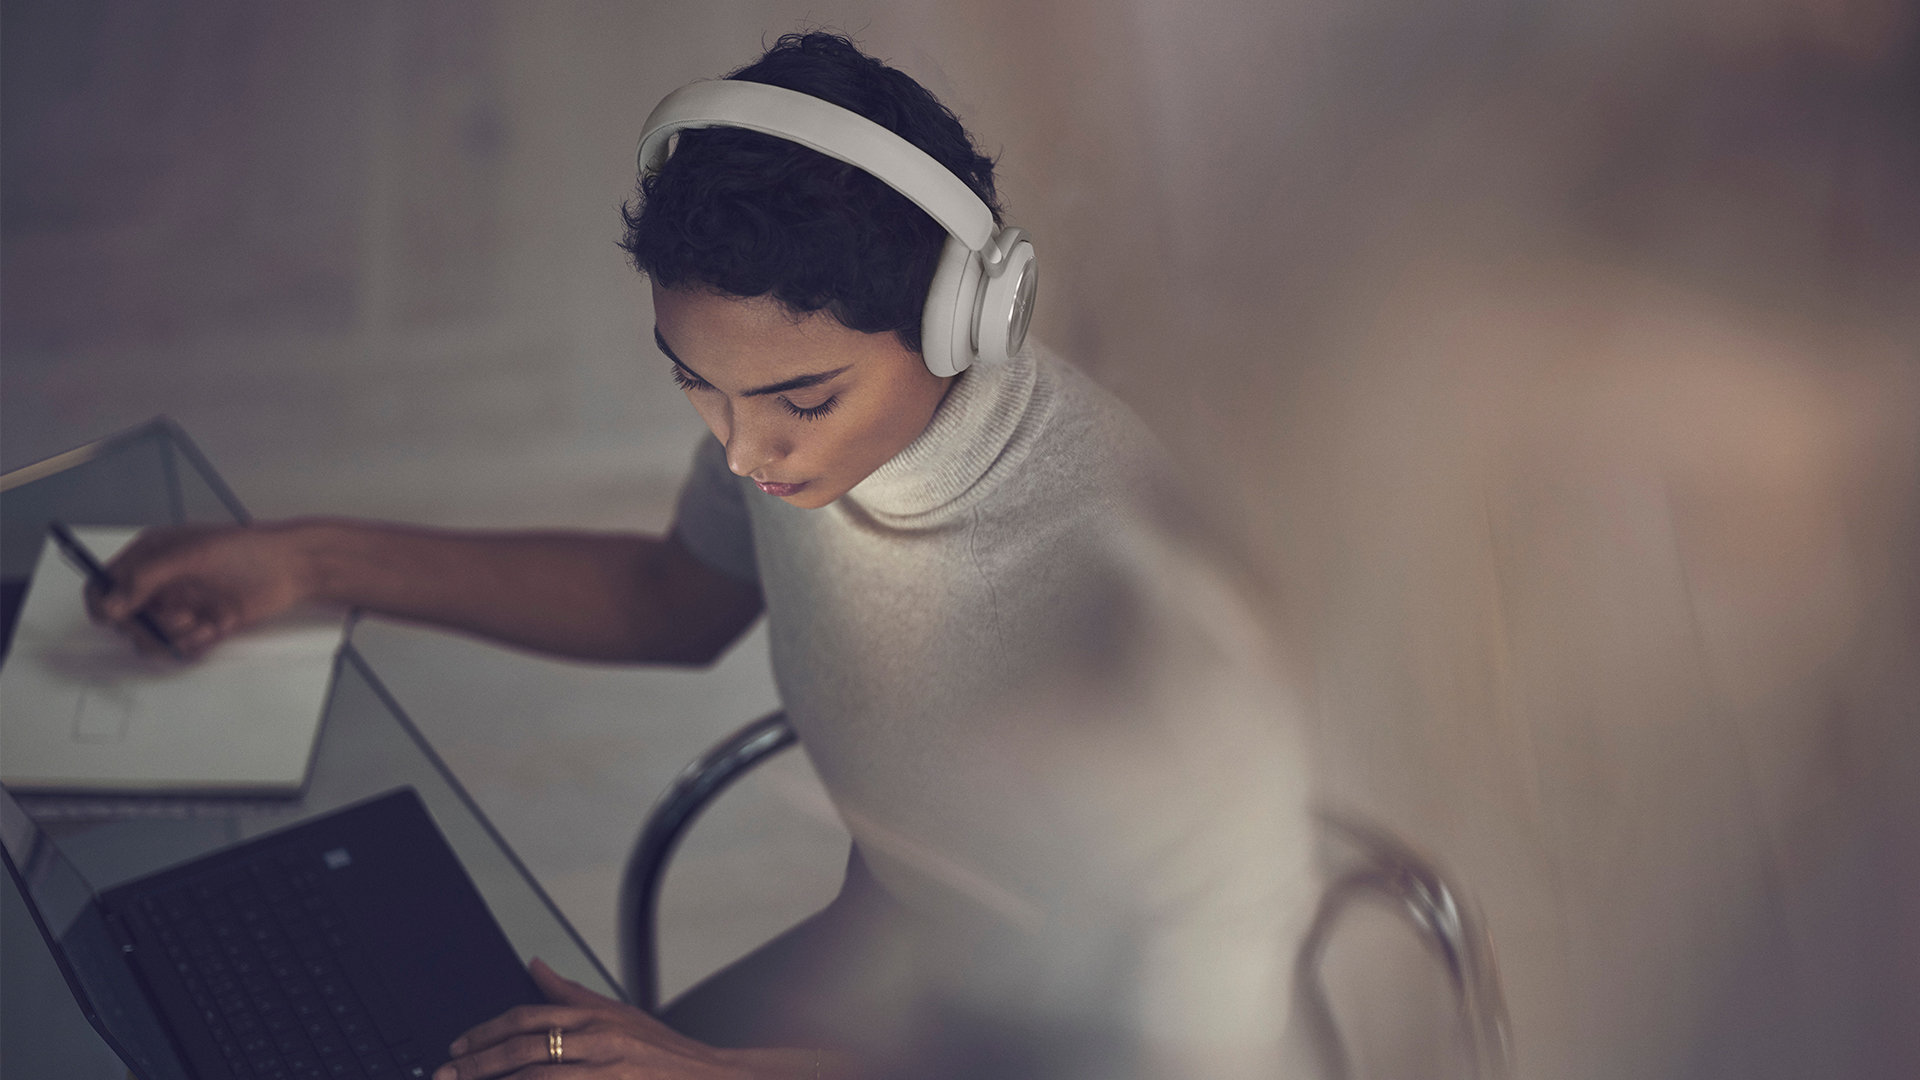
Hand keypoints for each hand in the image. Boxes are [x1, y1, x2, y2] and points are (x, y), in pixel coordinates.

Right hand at [87, 522, 311, 658]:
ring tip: (201, 621)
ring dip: (173, 636)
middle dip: (148, 625)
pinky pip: (181, 647)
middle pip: (125, 620)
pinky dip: (196, 642)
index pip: (104, 585)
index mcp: (148, 556)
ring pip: (152, 638)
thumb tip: (109, 607)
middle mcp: (158, 583)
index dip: (103, 605)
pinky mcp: (200, 626)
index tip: (118, 618)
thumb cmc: (245, 551)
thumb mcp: (190, 556)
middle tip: (178, 618)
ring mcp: (179, 606)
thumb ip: (144, 579)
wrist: (292, 569)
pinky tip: (217, 626)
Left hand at [436, 958, 766, 1078]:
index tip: (459, 1046)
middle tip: (445, 1073)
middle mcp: (599, 1040)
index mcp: (597, 1016)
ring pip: (535, 1076)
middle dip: (478, 1062)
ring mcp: (606, 1071)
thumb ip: (570, 994)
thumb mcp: (619, 1014)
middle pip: (524, 1047)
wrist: (712, 1079)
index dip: (487, 1032)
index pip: (529, 1017)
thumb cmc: (665, 1053)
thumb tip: (533, 965)